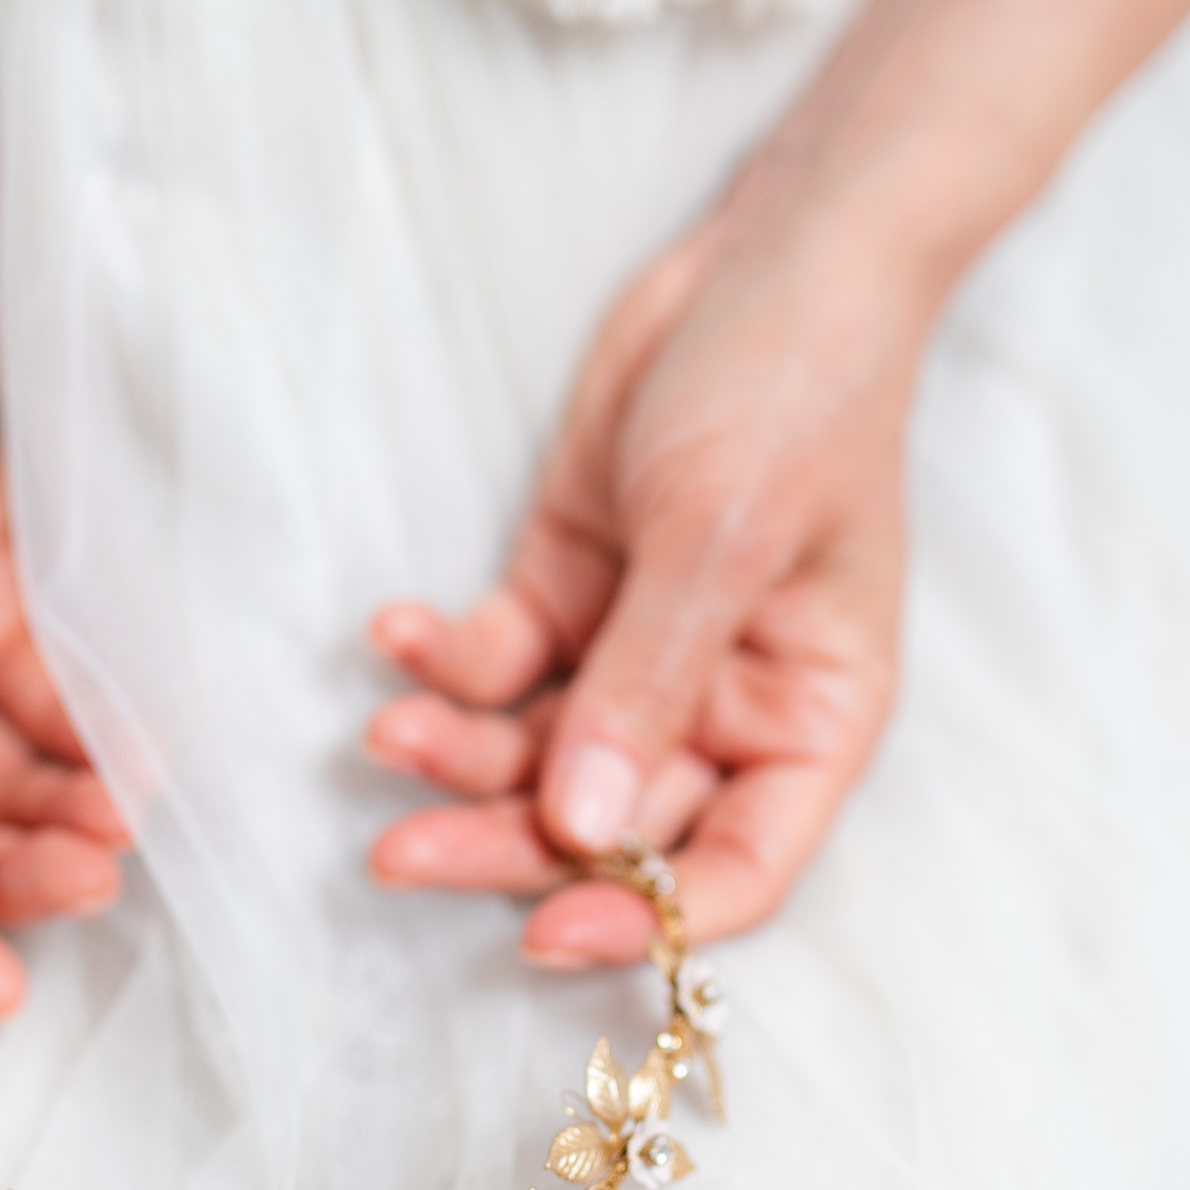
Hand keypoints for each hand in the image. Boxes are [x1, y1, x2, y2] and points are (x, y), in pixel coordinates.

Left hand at [364, 189, 920, 963]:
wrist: (763, 257)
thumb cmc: (797, 391)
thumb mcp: (724, 539)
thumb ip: (648, 686)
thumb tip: (581, 827)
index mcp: (805, 721)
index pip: (737, 869)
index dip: (646, 917)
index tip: (542, 932)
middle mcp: (719, 709)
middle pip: (607, 823)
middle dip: (503, 841)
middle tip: (400, 853)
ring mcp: (635, 656)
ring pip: (533, 752)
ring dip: (455, 750)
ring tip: (383, 723)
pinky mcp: (564, 595)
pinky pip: (493, 660)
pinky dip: (440, 657)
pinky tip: (389, 632)